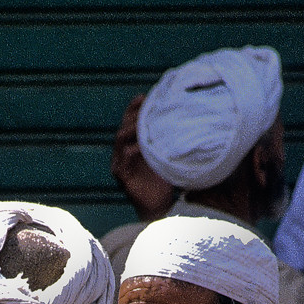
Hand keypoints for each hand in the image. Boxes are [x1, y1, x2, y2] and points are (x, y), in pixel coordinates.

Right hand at [110, 93, 173, 221]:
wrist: (160, 207)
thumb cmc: (164, 180)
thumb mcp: (167, 154)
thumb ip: (168, 139)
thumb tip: (183, 118)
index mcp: (131, 146)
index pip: (129, 122)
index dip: (134, 109)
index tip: (144, 96)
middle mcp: (122, 154)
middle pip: (123, 127)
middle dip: (133, 115)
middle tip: (144, 105)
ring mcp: (120, 165)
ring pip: (120, 140)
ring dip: (132, 128)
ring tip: (144, 121)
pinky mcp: (122, 177)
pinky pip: (123, 159)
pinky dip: (132, 150)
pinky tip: (142, 145)